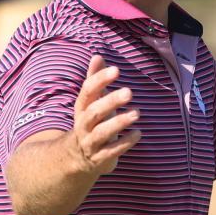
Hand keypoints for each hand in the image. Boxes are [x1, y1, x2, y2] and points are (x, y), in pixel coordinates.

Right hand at [70, 55, 140, 175]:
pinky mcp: (99, 158)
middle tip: (129, 92)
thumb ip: (95, 80)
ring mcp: (90, 142)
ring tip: (136, 113)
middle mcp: (84, 124)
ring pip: (101, 132)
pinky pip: (111, 151)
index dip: (100, 80)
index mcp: (82, 108)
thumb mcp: (91, 102)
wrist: (77, 157)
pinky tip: (138, 133)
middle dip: (110, 101)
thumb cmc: (91, 122)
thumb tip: (97, 56)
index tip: (116, 70)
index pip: (88, 91)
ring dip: (119, 122)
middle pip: (94, 112)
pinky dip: (125, 143)